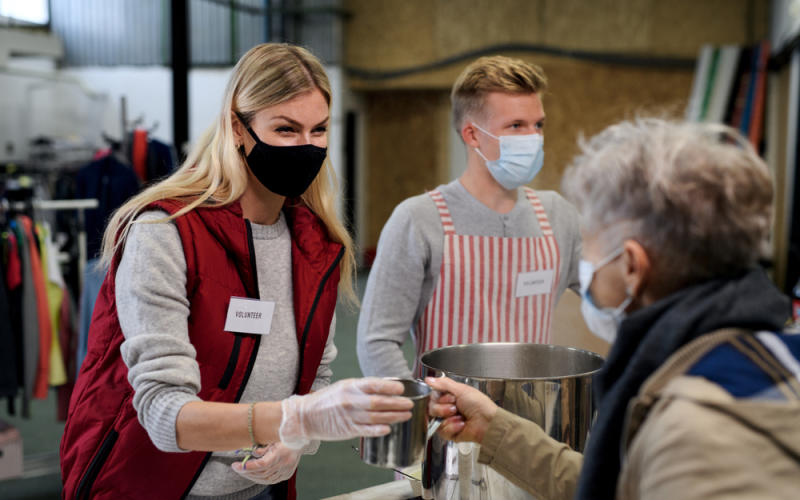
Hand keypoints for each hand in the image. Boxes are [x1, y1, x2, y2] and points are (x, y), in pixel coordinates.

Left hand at [231, 442, 301, 484]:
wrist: (302, 439)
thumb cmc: (286, 436)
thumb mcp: (273, 438)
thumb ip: (263, 448)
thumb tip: (252, 453)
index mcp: (281, 453)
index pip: (263, 464)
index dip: (250, 466)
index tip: (238, 465)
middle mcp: (284, 464)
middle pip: (262, 473)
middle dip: (247, 471)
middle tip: (236, 467)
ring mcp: (287, 470)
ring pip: (266, 479)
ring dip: (252, 476)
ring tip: (242, 471)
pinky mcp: (287, 474)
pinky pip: (272, 480)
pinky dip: (261, 479)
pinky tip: (254, 475)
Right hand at [279, 378, 412, 448]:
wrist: (306, 415)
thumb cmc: (327, 400)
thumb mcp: (344, 387)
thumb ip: (363, 387)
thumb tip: (385, 387)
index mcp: (350, 387)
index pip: (374, 385)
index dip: (390, 387)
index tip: (402, 389)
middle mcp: (350, 400)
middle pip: (378, 402)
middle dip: (397, 403)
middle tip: (410, 404)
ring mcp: (349, 416)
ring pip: (376, 417)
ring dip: (393, 416)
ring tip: (406, 415)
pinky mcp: (347, 430)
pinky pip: (366, 430)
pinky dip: (378, 430)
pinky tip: (389, 429)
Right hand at [426, 376, 497, 443]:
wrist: (487, 422)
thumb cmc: (480, 405)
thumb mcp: (461, 389)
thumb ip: (443, 384)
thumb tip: (429, 380)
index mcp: (450, 397)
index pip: (433, 397)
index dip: (440, 398)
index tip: (451, 397)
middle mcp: (448, 408)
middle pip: (432, 408)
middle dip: (443, 408)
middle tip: (455, 407)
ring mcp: (448, 421)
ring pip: (435, 420)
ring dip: (449, 417)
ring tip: (460, 416)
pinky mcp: (450, 433)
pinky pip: (442, 430)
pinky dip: (452, 427)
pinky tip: (461, 424)